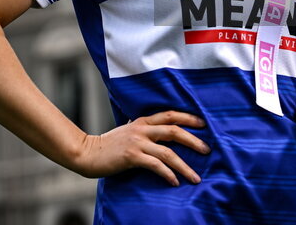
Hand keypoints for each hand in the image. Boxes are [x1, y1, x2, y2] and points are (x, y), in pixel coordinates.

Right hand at [71, 110, 210, 186]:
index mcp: (143, 121)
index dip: (188, 117)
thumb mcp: (128, 131)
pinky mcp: (132, 156)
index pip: (170, 114)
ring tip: (196, 177)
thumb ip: (143, 129)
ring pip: (168, 152)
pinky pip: (156, 166)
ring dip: (184, 166)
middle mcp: (142, 129)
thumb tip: (159, 131)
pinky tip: (175, 182)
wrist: (87, 153)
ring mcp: (137, 142)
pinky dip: (168, 174)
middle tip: (207, 150)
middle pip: (175, 131)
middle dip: (194, 140)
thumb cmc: (109, 144)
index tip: (204, 123)